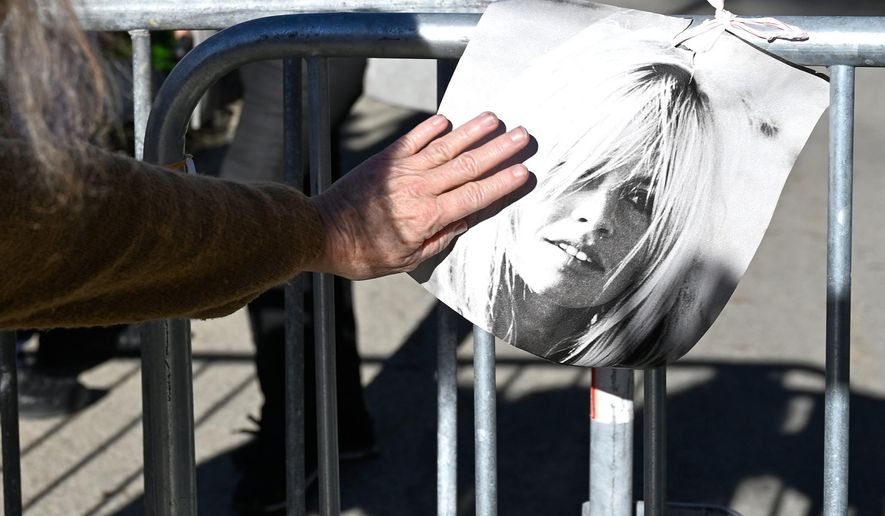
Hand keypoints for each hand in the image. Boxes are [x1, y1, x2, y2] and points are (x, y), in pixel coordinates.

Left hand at [310, 111, 530, 279]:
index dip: (501, 183)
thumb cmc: (363, 253)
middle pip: (468, 165)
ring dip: (472, 132)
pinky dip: (431, 127)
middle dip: (499, 150)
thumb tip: (462, 221)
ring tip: (494, 118)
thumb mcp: (406, 260)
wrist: (322, 232)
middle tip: (523, 136)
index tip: (523, 171)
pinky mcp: (386, 160)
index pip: (474, 195)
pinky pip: (414, 139)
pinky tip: (447, 119)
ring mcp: (403, 170)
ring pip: (446, 147)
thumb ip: (438, 240)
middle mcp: (420, 189)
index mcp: (428, 217)